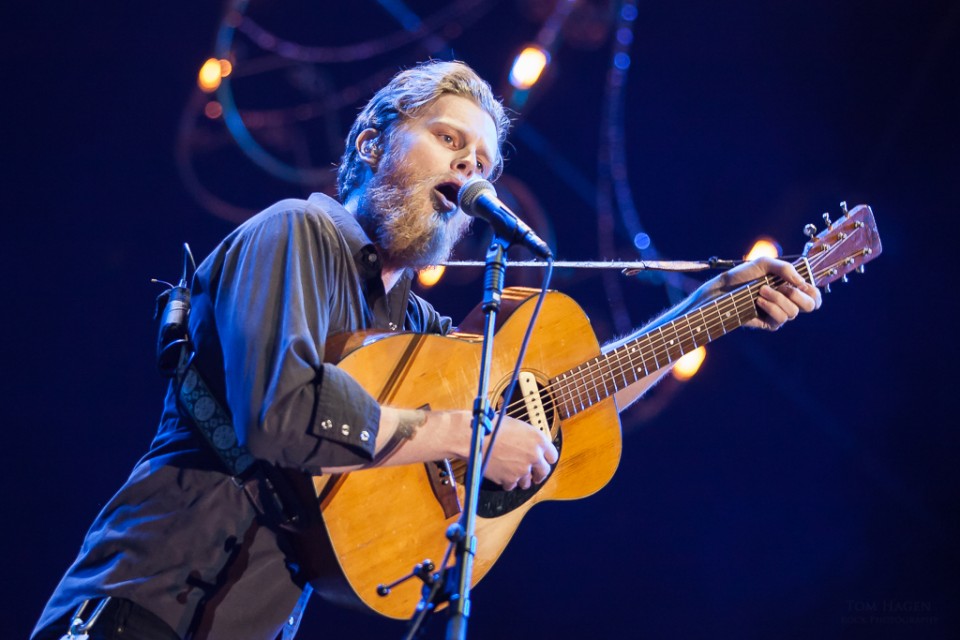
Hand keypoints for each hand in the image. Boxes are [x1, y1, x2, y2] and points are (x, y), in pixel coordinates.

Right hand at [482, 416, 558, 490]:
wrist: (474, 437)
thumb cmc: (491, 426)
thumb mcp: (517, 426)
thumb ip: (528, 438)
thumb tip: (530, 445)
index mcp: (538, 439)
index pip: (552, 455)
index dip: (546, 458)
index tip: (542, 461)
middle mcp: (534, 455)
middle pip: (544, 471)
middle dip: (538, 473)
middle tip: (533, 474)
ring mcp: (523, 469)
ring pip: (527, 482)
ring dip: (521, 479)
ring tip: (512, 472)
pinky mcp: (510, 479)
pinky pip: (511, 485)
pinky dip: (506, 482)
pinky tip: (501, 473)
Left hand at [704, 256, 821, 330]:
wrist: (723, 288)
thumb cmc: (743, 275)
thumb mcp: (764, 263)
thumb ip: (785, 268)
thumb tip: (801, 282)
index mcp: (791, 286)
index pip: (814, 294)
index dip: (813, 290)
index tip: (803, 284)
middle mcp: (788, 301)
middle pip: (811, 305)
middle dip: (798, 295)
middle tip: (783, 286)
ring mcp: (779, 313)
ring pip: (793, 312)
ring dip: (778, 298)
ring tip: (762, 290)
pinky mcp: (769, 323)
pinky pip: (780, 318)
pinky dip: (771, 307)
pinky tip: (759, 301)